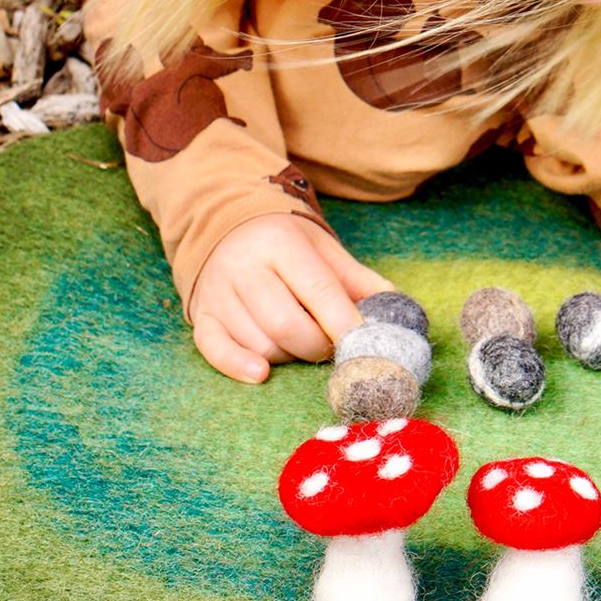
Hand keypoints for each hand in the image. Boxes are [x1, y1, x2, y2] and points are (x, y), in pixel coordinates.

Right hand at [188, 214, 394, 382]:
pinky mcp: (200, 314)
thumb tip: (399, 312)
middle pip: (286, 325)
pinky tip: (261, 374)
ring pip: (258, 344)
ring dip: (288, 356)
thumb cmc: (287, 245)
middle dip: (318, 347)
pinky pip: (215, 350)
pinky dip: (238, 367)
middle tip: (332, 347)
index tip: (367, 347)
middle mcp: (245, 265)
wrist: (228, 225)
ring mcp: (218, 291)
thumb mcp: (325, 250)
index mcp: (282, 244)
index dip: (346, 324)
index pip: (319, 291)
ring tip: (299, 343)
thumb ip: (360, 281)